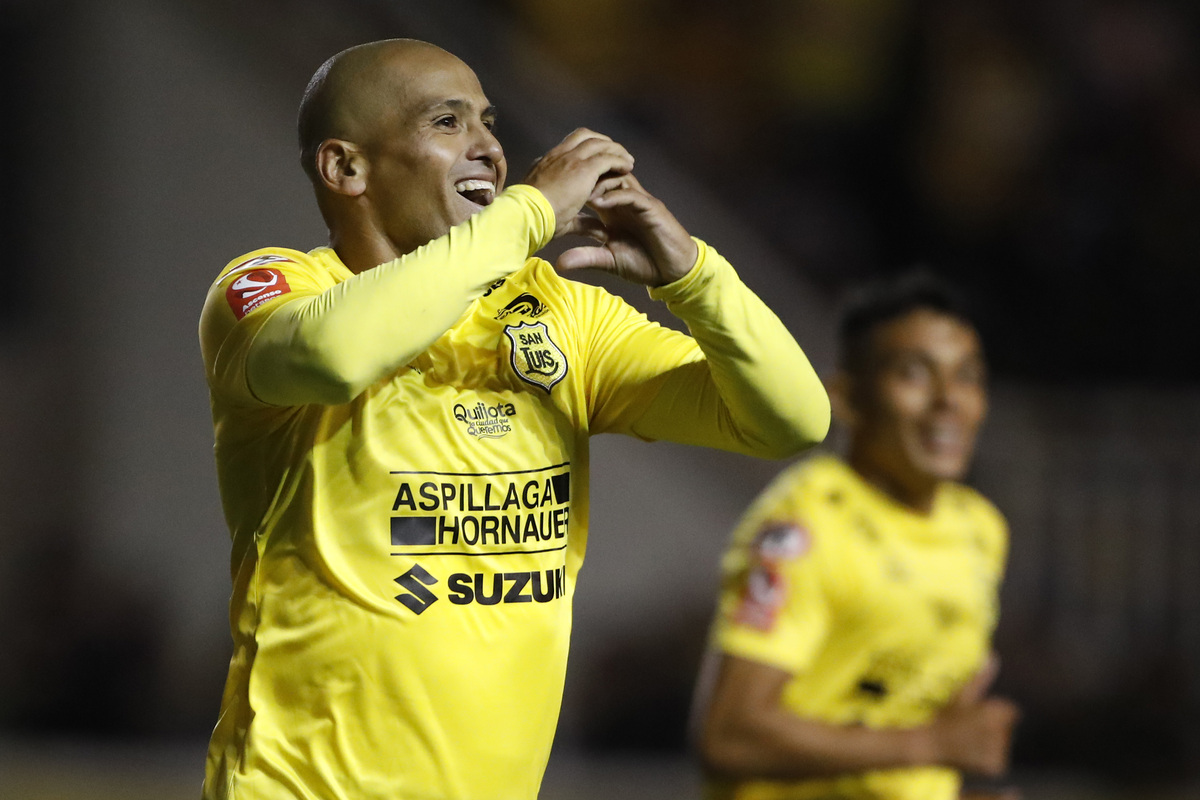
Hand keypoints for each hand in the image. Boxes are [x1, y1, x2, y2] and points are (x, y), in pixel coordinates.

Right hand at [521, 129, 634, 236]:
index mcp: (545, 164)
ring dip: (615, 150)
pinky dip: (619, 160)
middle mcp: (557, 156)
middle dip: (602, 142)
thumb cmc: (534, 221)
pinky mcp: (583, 168)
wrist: (525, 216)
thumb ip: (582, 222)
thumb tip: (599, 231)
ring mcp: (570, 159)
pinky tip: (627, 167)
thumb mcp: (560, 218)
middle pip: (584, 136)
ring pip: (598, 143)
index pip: (568, 147)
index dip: (585, 150)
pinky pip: (607, 157)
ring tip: (627, 160)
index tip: (598, 160)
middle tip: (616, 154)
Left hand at [556, 173, 698, 286]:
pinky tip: (599, 202)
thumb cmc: (643, 264)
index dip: (572, 191)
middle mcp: (624, 201)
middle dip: (584, 178)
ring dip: (598, 183)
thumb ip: (586, 258)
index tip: (552, 195)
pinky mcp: (651, 208)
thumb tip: (559, 263)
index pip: (590, 191)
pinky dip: (616, 196)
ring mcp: (638, 202)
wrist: (672, 270)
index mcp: (612, 210)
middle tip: (562, 184)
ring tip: (579, 192)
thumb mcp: (608, 261)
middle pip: (603, 178)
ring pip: (617, 180)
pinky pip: (632, 195)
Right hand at [928, 656, 1019, 776]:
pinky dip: (987, 761)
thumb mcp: (962, 696)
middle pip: (1008, 729)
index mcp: (997, 712)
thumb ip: (981, 678)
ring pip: (1002, 745)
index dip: (995, 713)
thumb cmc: (945, 717)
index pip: (1011, 712)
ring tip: (968, 742)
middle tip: (969, 730)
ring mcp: (998, 750)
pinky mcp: (995, 767)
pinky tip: (971, 755)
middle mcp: (1001, 731)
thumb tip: (992, 656)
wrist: (930, 744)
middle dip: (994, 729)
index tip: (976, 716)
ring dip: (990, 744)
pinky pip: (997, 762)